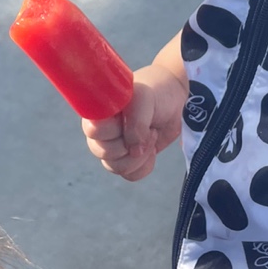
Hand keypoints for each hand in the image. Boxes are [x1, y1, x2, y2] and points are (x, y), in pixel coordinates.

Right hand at [82, 62, 186, 180]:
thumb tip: (133, 151)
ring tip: (151, 134)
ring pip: (117, 167)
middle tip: (147, 126)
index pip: (94, 131)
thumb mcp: (145, 99)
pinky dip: (145, 165)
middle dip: (130, 143)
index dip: (114, 130)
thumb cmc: (154, 93)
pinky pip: (130, 175)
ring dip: (140, 155)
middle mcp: (101, 132)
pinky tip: (151, 148)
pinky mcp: (128, 159)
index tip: (128, 117)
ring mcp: (114, 148)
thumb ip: (136, 122)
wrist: (173, 98)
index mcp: (99, 112)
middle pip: (104, 154)